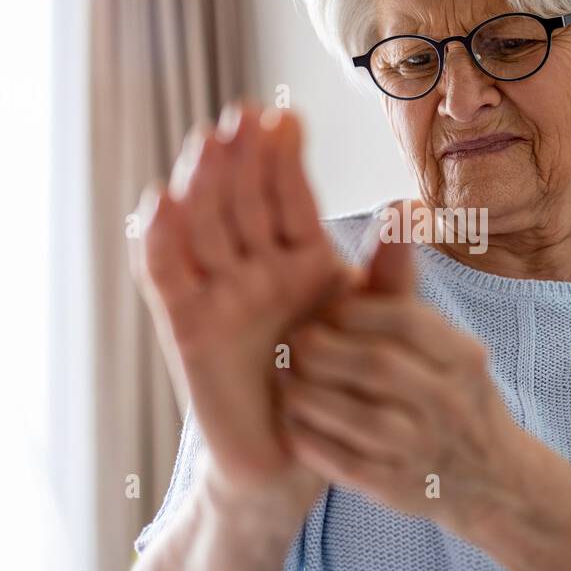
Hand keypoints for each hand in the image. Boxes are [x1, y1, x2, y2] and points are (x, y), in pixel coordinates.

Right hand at [130, 100, 353, 497]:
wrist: (301, 454)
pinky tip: (161, 201)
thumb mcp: (372, 321)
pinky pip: (168, 277)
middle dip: (242, 159)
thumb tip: (409, 207)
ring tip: (210, 142)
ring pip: (206, 226)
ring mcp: (219, 293)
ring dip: (204, 184)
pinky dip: (161, 240)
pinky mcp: (188, 326)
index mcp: (302, 257)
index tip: (285, 116)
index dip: (284, 158)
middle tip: (244, 116)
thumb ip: (389, 269)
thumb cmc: (339, 383)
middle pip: (242, 200)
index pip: (289, 196)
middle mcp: (256, 266)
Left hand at [276, 235, 526, 529]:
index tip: (326, 310)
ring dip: (308, 395)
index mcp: (462, 357)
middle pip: (375, 366)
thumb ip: (406, 289)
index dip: (355, 311)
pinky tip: (293, 423)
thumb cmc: (452, 395)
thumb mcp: (445, 342)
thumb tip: (397, 209)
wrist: (493, 481)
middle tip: (294, 343)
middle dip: (323, 351)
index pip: (405, 321)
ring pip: (355, 416)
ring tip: (285, 380)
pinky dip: (311, 441)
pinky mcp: (397, 488)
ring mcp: (424, 449)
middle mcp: (448, 402)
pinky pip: (343, 463)